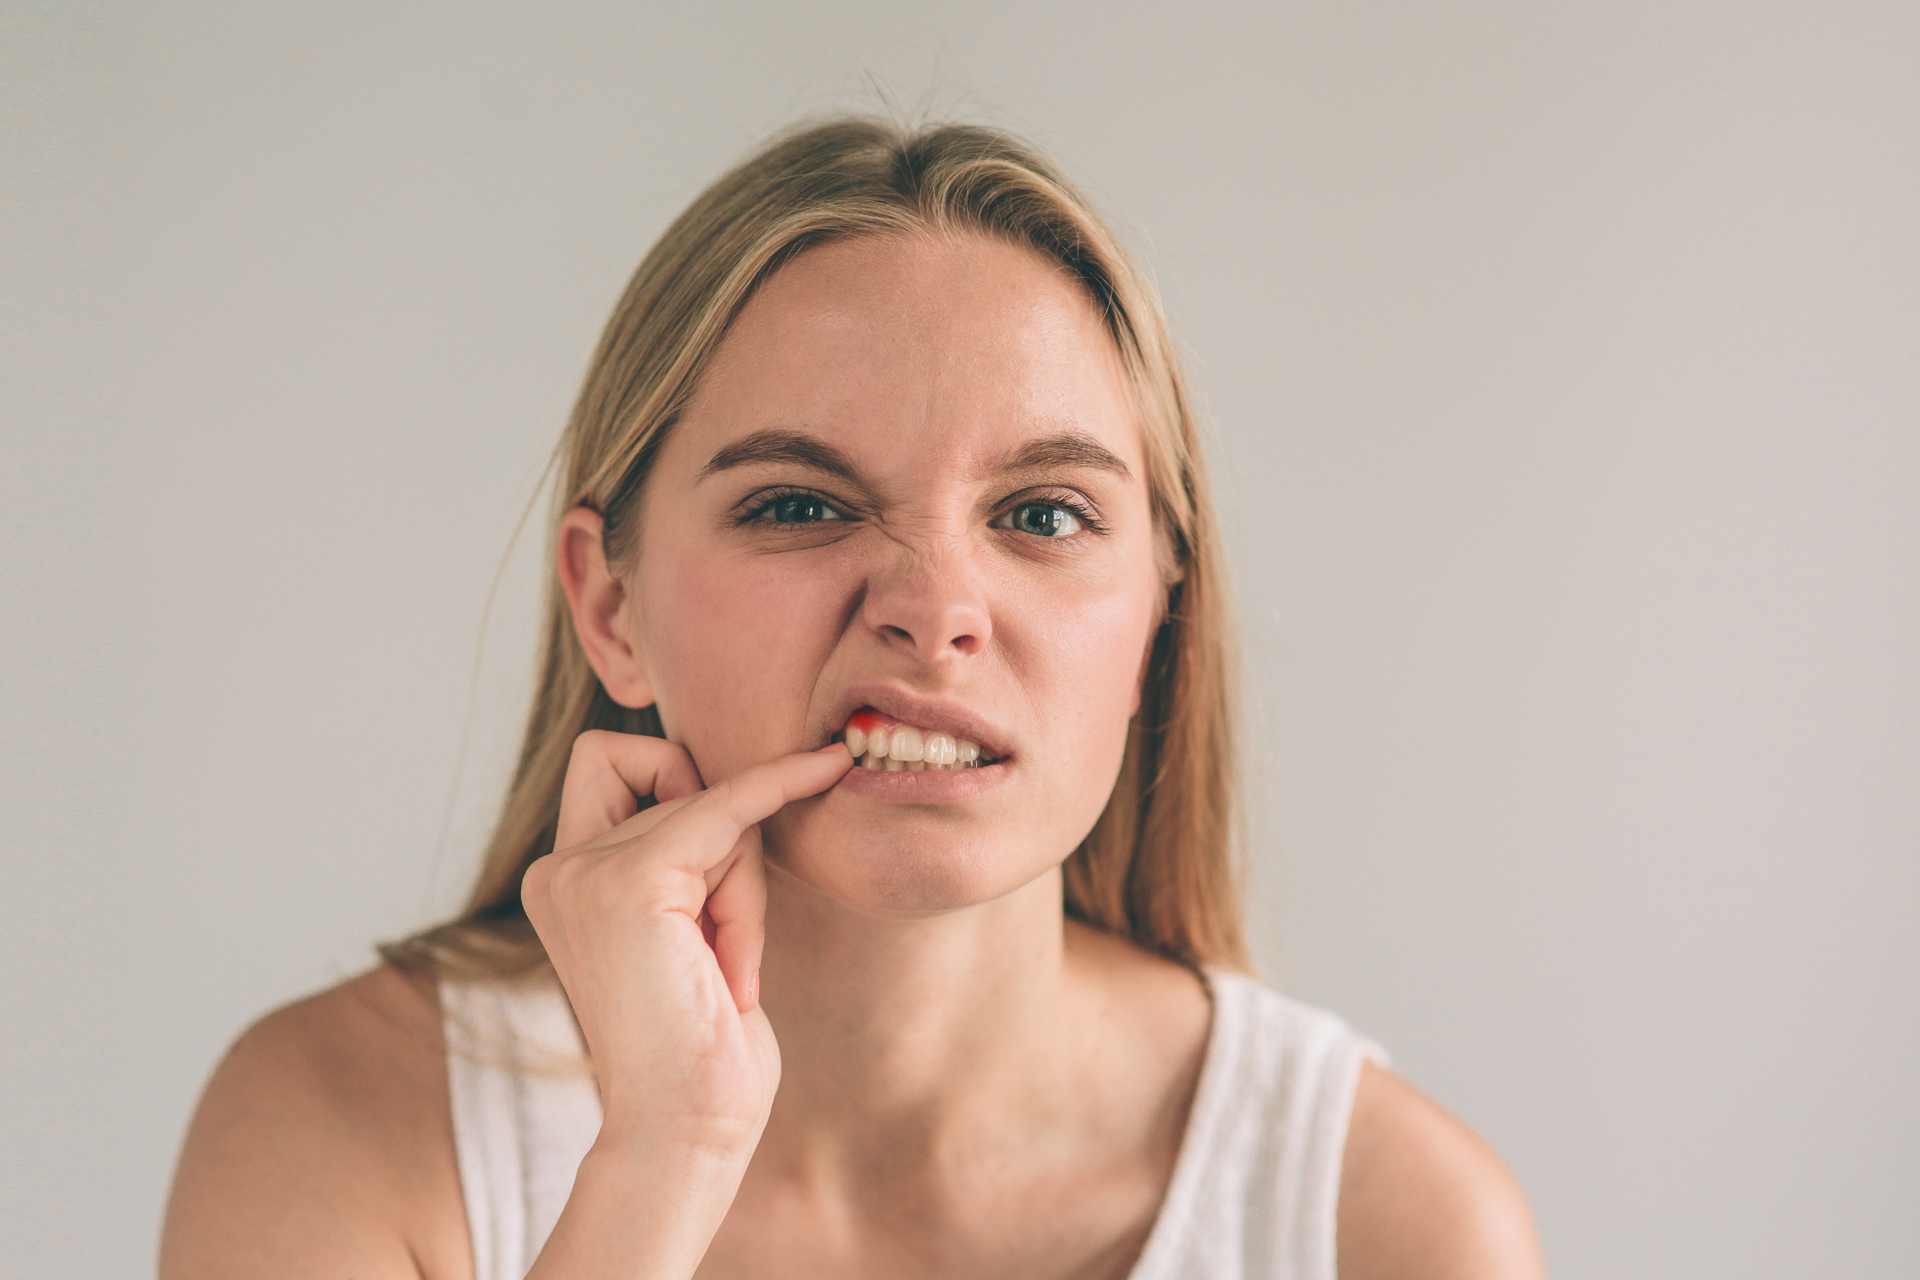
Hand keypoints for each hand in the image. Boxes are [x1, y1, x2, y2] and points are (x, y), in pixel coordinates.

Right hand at [521, 731, 852, 1157]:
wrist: (686, 1129)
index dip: (670, 769)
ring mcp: (584, 874)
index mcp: (562, 882)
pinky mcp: (631, 882)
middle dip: (725, 844)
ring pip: (709, 806)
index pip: (609, 763)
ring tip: (727, 971)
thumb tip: (735, 785)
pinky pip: (728, 806)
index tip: (742, 791)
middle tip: (726, 940)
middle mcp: (558, 871)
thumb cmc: (701, 1048)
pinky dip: (779, 787)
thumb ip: (682, 861)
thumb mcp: (684, 931)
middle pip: (670, 778)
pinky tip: (825, 766)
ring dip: (744, 886)